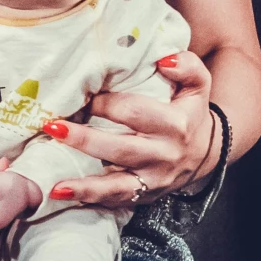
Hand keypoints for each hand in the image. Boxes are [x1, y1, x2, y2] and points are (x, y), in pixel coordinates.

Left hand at [40, 52, 215, 209]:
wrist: (207, 154)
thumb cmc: (189, 112)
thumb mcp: (197, 86)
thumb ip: (187, 66)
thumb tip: (164, 59)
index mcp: (175, 124)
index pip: (134, 112)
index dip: (104, 104)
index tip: (80, 95)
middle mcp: (164, 154)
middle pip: (121, 148)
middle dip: (85, 139)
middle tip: (52, 127)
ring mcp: (154, 179)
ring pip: (117, 186)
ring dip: (84, 185)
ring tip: (55, 183)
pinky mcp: (145, 196)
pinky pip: (115, 201)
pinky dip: (89, 199)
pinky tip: (62, 195)